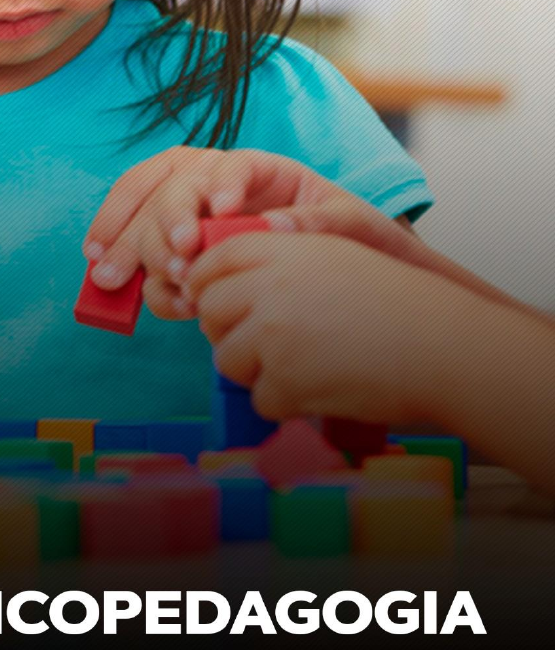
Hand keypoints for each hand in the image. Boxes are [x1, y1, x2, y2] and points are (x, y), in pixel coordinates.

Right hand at [83, 147, 338, 319]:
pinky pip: (141, 247)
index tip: (223, 212)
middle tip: (177, 260)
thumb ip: (318, 222)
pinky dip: (125, 264)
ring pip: (146, 214)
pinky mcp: (175, 246)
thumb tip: (275, 223)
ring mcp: (189, 213)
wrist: (337, 264)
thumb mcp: (350, 224)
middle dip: (167, 222)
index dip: (223, 184)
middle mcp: (213, 184)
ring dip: (129, 245)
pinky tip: (118, 287)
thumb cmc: (346, 235)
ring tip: (118, 278)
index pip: (233, 167)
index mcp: (260, 170)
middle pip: (176, 188)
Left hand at [185, 231, 465, 423]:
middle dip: (228, 330)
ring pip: (226, 359)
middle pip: (209, 311)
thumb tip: (218, 286)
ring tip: (300, 366)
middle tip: (263, 342)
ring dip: (255, 369)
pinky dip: (286, 401)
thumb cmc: (395, 301)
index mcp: (276, 248)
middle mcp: (266, 286)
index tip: (218, 302)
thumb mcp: (330, 254)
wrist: (441, 344)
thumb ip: (275, 260)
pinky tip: (320, 388)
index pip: (211, 262)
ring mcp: (271, 335)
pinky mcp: (283, 381)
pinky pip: (259, 398)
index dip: (207, 284)